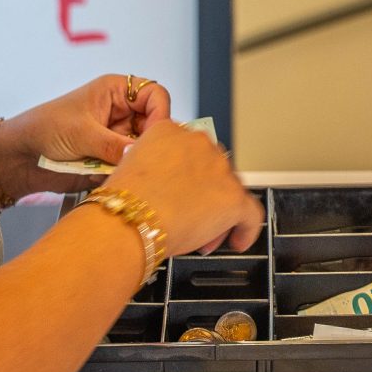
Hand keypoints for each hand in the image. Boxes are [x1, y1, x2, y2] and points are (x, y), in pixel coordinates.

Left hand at [3, 74, 172, 196]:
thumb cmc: (45, 128)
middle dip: (148, 142)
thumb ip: (114, 145)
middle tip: (142, 157)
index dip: (160, 113)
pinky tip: (110, 176)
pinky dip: (124, 172)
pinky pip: (129, 165)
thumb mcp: (82, 133)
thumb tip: (142, 155)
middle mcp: (122, 112)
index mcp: (117, 92)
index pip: (155, 96)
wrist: (19, 157)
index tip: (156, 135)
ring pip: (143, 148)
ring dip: (135, 159)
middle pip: (154, 124)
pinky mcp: (112, 158)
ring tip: (121, 168)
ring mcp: (118, 136)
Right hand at [104, 121, 264, 257]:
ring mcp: (219, 168)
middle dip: (202, 194)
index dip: (185, 175)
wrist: (129, 219)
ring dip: (218, 211)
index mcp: (168, 131)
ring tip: (201, 234)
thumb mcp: (126, 168)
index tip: (178, 190)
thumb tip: (155, 182)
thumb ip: (148, 166)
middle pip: (211, 169)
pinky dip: (246, 229)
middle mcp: (198, 143)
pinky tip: (236, 241)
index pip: (186, 149)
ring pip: (229, 189)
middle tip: (188, 216)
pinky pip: (251, 213)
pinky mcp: (232, 196)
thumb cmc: (120, 201)